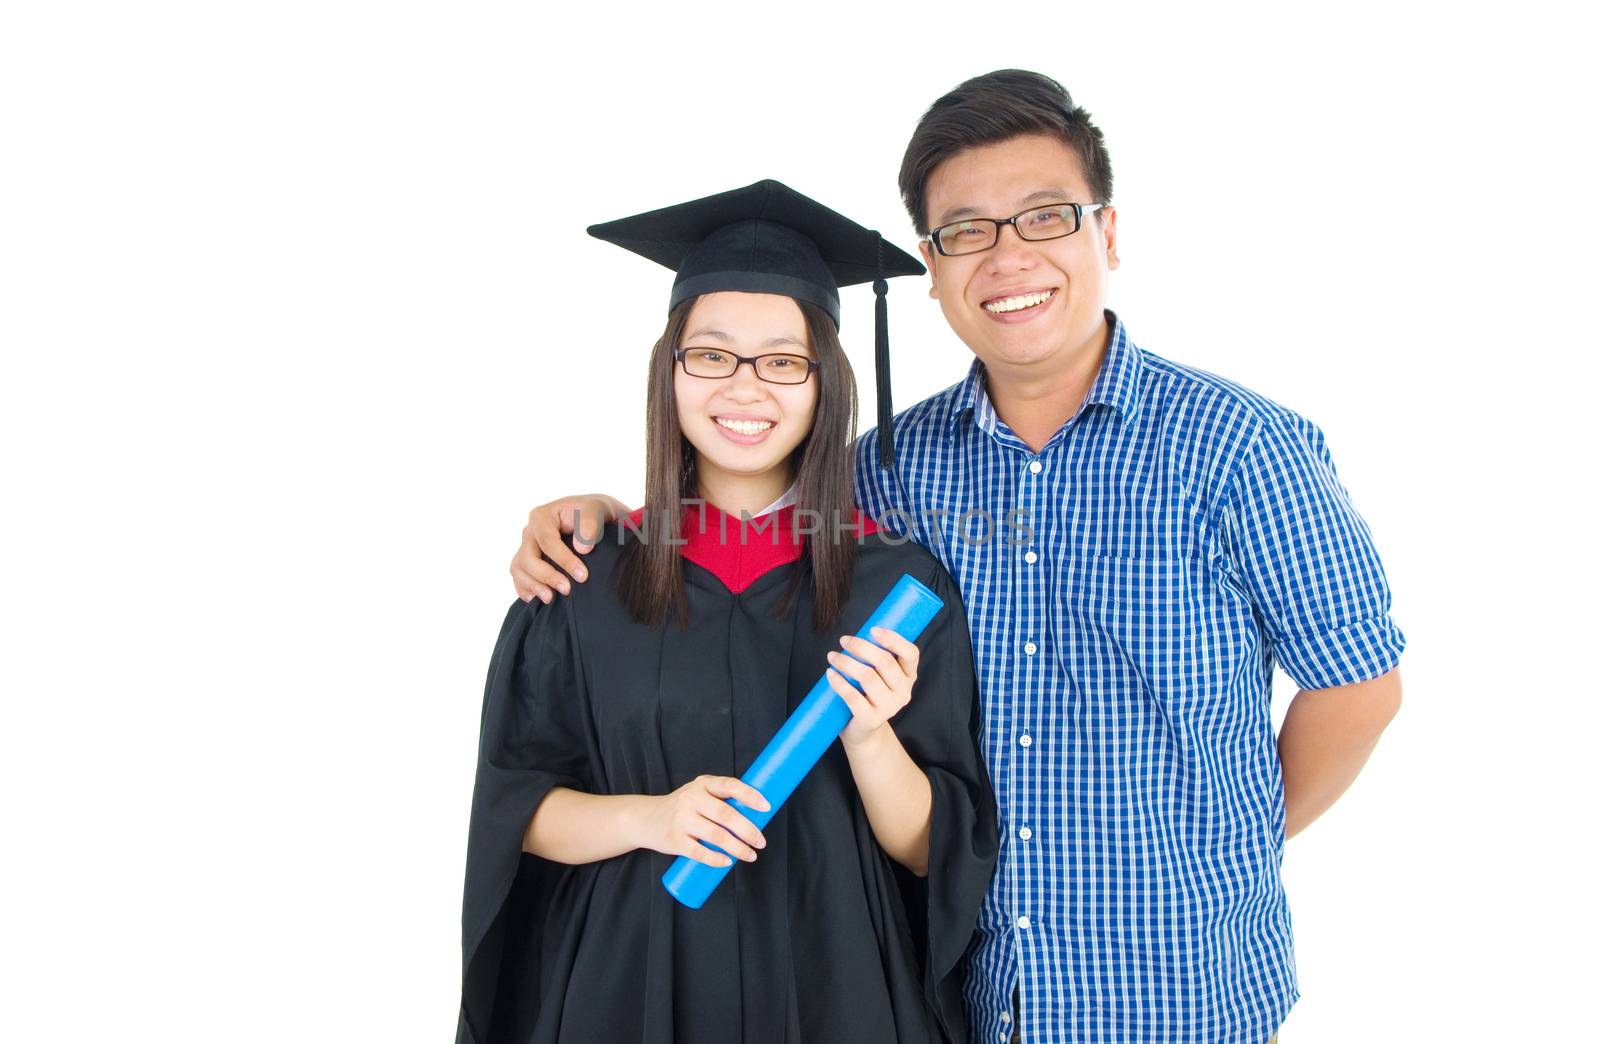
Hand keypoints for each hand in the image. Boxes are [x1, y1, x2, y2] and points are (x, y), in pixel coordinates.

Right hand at [511, 494, 629, 603]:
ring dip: (533, 585)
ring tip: (550, 599)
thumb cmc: (594, 513)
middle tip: (567, 589)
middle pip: (528, 557)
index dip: (563, 560)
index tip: (582, 576)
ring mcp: (527, 548)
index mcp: (542, 516)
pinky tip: (538, 598)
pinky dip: (525, 589)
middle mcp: (530, 532)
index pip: (547, 541)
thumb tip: (582, 548)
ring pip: (519, 569)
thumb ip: (591, 524)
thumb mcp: (597, 510)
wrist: (593, 521)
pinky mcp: (527, 562)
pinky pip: (519, 577)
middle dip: (546, 576)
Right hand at [632, 775, 771, 868]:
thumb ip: (722, 799)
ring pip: (717, 836)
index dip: (750, 795)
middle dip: (749, 831)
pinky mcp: (675, 840)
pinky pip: (700, 852)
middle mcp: (691, 799)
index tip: (767, 807)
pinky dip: (717, 859)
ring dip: (738, 848)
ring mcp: (682, 819)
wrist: (646, 819)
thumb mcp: (698, 793)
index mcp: (702, 784)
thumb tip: (757, 814)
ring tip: (751, 855)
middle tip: (761, 842)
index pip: (730, 785)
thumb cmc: (683, 807)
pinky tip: (728, 862)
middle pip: (726, 815)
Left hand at [825, 627, 920, 750]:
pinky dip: (839, 683)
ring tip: (832, 656)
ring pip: (868, 677)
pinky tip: (830, 674)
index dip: (894, 639)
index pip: (911, 653)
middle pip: (885, 662)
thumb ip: (876, 658)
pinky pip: (854, 697)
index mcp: (908, 676)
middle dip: (862, 647)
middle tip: (844, 640)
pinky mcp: (872, 719)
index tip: (872, 629)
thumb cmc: (868, 695)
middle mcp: (903, 692)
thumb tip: (857, 635)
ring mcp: (889, 707)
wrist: (864, 732)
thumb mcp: (880, 676)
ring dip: (847, 663)